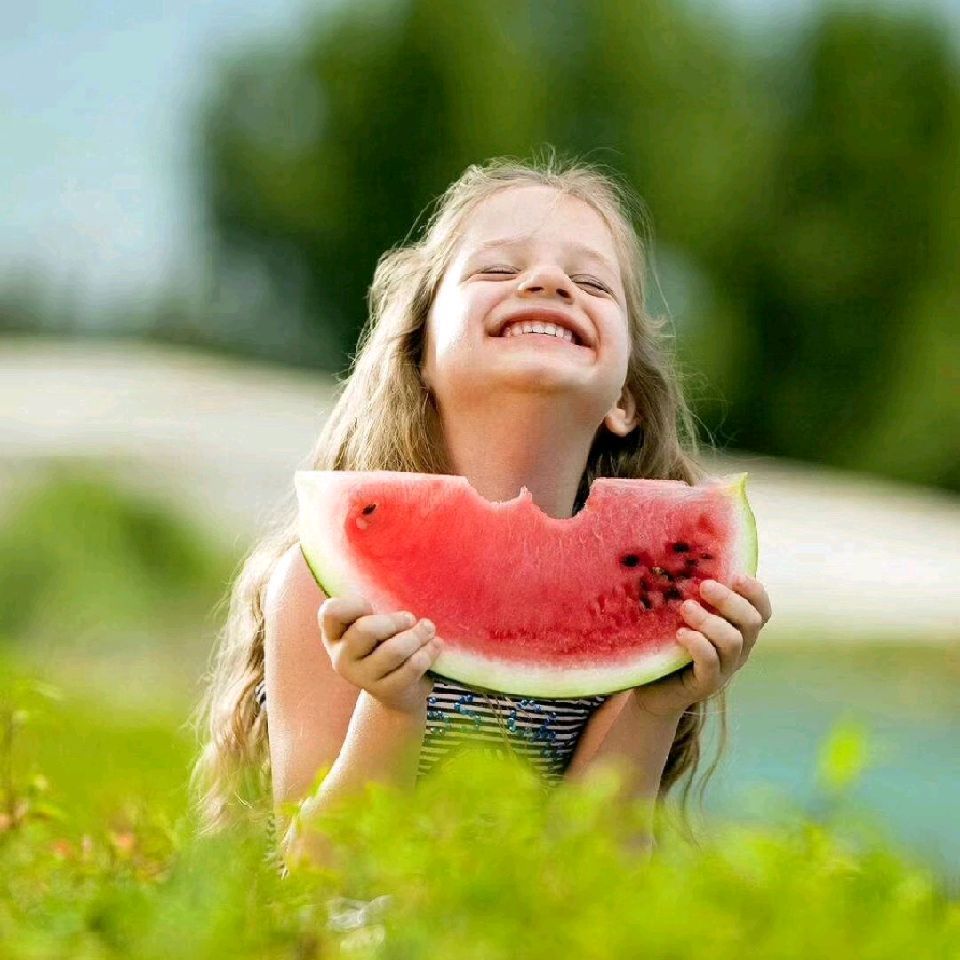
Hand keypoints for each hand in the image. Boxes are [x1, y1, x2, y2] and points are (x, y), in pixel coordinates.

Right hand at [318, 595, 443, 715]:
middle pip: (365, 629)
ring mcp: (362, 677)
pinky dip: (428, 651)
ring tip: (428, 629)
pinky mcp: (386, 690)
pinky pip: (412, 666)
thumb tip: (402, 603)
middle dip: (395, 620)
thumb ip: (375, 612)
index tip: (372, 606)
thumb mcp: (374, 626)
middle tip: (410, 619)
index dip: (354, 604)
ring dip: (418, 635)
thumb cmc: (384, 644)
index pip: (331, 612)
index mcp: (334, 635)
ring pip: (394, 649)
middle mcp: (341, 658)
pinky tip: (435, 645)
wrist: (397, 691)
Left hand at [633, 573, 772, 718]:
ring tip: (685, 608)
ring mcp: (725, 669)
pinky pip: (710, 664)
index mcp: (738, 629)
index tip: (736, 575)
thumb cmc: (669, 644)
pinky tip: (680, 634)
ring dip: (710, 621)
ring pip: (732, 642)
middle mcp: (738, 649)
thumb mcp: (684, 616)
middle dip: (730, 601)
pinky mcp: (706, 684)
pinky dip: (698, 645)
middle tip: (704, 586)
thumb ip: (693, 594)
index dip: (755, 592)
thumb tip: (684, 554)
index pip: (762, 610)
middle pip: (751, 622)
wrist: (653, 689)